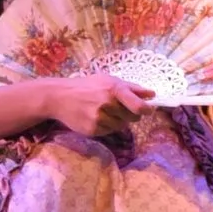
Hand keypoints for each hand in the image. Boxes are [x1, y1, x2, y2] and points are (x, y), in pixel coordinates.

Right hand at [38, 74, 153, 147]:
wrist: (60, 97)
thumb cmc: (88, 86)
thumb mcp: (109, 80)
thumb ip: (132, 88)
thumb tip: (152, 94)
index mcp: (114, 89)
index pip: (138, 106)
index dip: (147, 110)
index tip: (148, 110)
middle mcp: (108, 104)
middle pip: (132, 117)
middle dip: (130, 114)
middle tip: (119, 107)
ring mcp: (99, 118)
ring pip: (122, 126)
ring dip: (118, 120)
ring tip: (105, 111)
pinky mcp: (93, 129)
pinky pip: (109, 131)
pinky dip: (107, 126)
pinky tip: (97, 117)